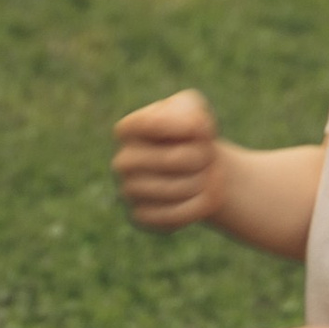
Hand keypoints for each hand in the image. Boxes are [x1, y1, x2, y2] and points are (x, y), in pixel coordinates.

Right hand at [113, 87, 229, 230]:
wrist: (198, 170)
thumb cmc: (191, 134)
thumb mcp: (192, 109)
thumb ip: (188, 111)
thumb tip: (193, 128)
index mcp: (128, 130)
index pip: (155, 124)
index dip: (187, 126)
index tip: (200, 128)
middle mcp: (122, 162)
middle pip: (176, 159)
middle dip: (204, 156)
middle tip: (207, 155)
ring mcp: (128, 192)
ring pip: (180, 188)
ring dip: (206, 180)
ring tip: (204, 174)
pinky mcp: (140, 218)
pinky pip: (176, 216)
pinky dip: (200, 206)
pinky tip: (201, 197)